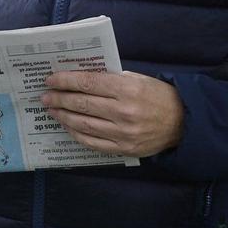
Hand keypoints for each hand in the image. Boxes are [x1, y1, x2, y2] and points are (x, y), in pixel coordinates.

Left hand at [41, 70, 184, 156]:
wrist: (182, 122)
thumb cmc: (157, 96)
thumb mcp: (138, 79)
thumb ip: (111, 79)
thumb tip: (79, 79)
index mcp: (128, 89)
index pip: (88, 83)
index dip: (66, 81)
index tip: (51, 79)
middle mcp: (124, 112)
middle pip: (82, 104)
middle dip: (59, 99)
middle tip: (45, 96)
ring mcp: (123, 133)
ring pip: (83, 124)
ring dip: (63, 116)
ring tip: (52, 110)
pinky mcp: (123, 148)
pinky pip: (92, 142)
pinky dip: (76, 133)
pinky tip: (67, 126)